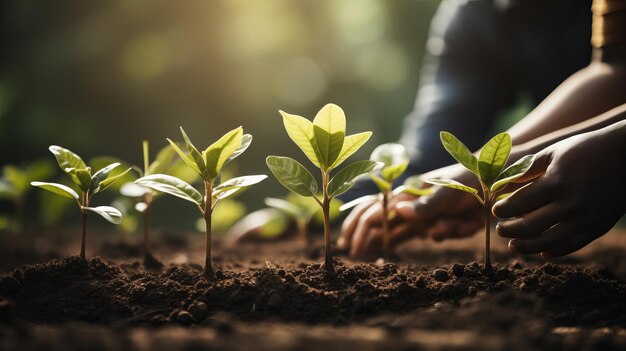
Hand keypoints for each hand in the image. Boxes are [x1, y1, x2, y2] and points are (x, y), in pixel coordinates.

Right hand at [338, 163, 483, 257]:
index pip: (378, 211)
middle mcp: (413, 205)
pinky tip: (394, 245)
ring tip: (359, 254)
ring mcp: (425, 215)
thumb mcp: (449, 190)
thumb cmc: (469, 179)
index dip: (362, 226)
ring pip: (398, 232)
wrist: (496, 180)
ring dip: (380, 241)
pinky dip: (422, 239)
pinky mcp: (439, 223)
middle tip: (347, 249)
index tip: (351, 242)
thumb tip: (399, 211)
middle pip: (380, 221)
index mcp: (409, 194)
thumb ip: (426, 204)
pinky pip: (425, 236)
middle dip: (362, 233)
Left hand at [493, 122, 625, 257]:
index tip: (495, 211)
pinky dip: (553, 251)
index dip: (503, 210)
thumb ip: (526, 170)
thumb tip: (500, 185)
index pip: (519, 204)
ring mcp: (586, 218)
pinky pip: (572, 245)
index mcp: (556, 182)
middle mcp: (571, 204)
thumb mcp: (553, 152)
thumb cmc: (585, 149)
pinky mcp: (598, 227)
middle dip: (509, 230)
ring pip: (549, 242)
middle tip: (499, 230)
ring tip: (512, 245)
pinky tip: (541, 251)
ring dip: (526, 247)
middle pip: (530, 226)